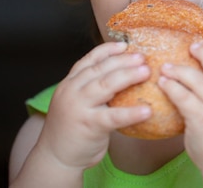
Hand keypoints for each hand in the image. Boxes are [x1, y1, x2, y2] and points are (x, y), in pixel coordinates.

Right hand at [37, 42, 151, 169]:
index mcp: (70, 83)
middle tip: (142, 57)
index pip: (89, 60)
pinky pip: (114, 116)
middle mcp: (72, 91)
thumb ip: (91, 88)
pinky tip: (147, 110)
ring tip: (146, 72)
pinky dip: (131, 113)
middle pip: (101, 69)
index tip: (125, 45)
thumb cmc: (72, 129)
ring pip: (106, 85)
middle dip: (123, 61)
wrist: (55, 158)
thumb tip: (120, 74)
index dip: (108, 50)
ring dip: (128, 76)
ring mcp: (79, 107)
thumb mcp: (76, 102)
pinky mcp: (89, 125)